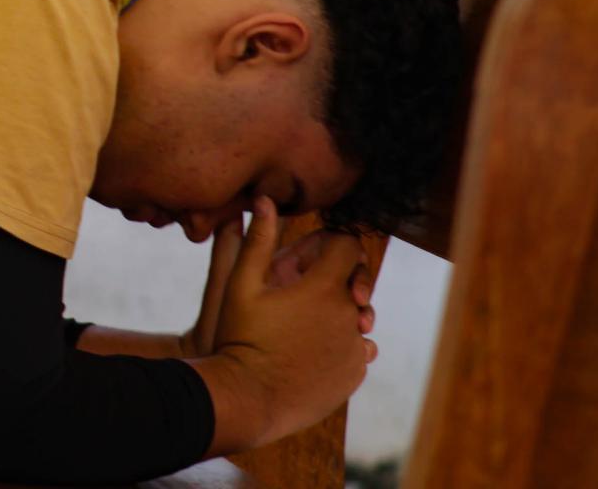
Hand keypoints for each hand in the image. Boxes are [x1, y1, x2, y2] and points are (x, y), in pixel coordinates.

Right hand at [193, 198, 374, 454]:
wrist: (249, 397)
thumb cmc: (239, 336)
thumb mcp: (240, 284)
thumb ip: (258, 240)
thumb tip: (265, 200)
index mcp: (324, 287)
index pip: (349, 246)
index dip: (330, 246)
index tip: (310, 260)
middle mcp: (349, 314)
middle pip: (357, 283)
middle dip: (336, 282)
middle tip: (305, 295)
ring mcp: (355, 347)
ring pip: (357, 318)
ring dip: (338, 316)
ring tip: (304, 327)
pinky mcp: (354, 374)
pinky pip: (358, 350)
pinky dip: (340, 346)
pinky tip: (310, 351)